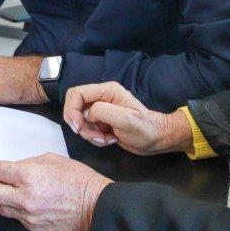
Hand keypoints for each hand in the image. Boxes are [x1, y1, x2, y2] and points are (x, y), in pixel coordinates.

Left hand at [0, 153, 111, 230]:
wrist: (96, 206)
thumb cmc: (78, 179)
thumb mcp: (50, 159)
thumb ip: (26, 164)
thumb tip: (9, 169)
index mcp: (28, 177)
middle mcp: (24, 198)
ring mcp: (27, 215)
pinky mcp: (32, 227)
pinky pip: (12, 216)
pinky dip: (9, 206)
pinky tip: (13, 199)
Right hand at [63, 82, 190, 155]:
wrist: (157, 140)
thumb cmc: (145, 129)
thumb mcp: (125, 119)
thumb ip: (102, 111)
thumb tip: (85, 114)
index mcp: (107, 91)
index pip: (77, 93)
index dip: (72, 110)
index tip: (79, 127)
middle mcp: (101, 97)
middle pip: (74, 105)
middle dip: (78, 123)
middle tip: (89, 135)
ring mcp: (100, 109)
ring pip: (79, 119)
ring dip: (88, 133)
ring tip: (105, 139)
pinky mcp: (100, 121)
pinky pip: (87, 128)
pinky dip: (93, 137)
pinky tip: (108, 140)